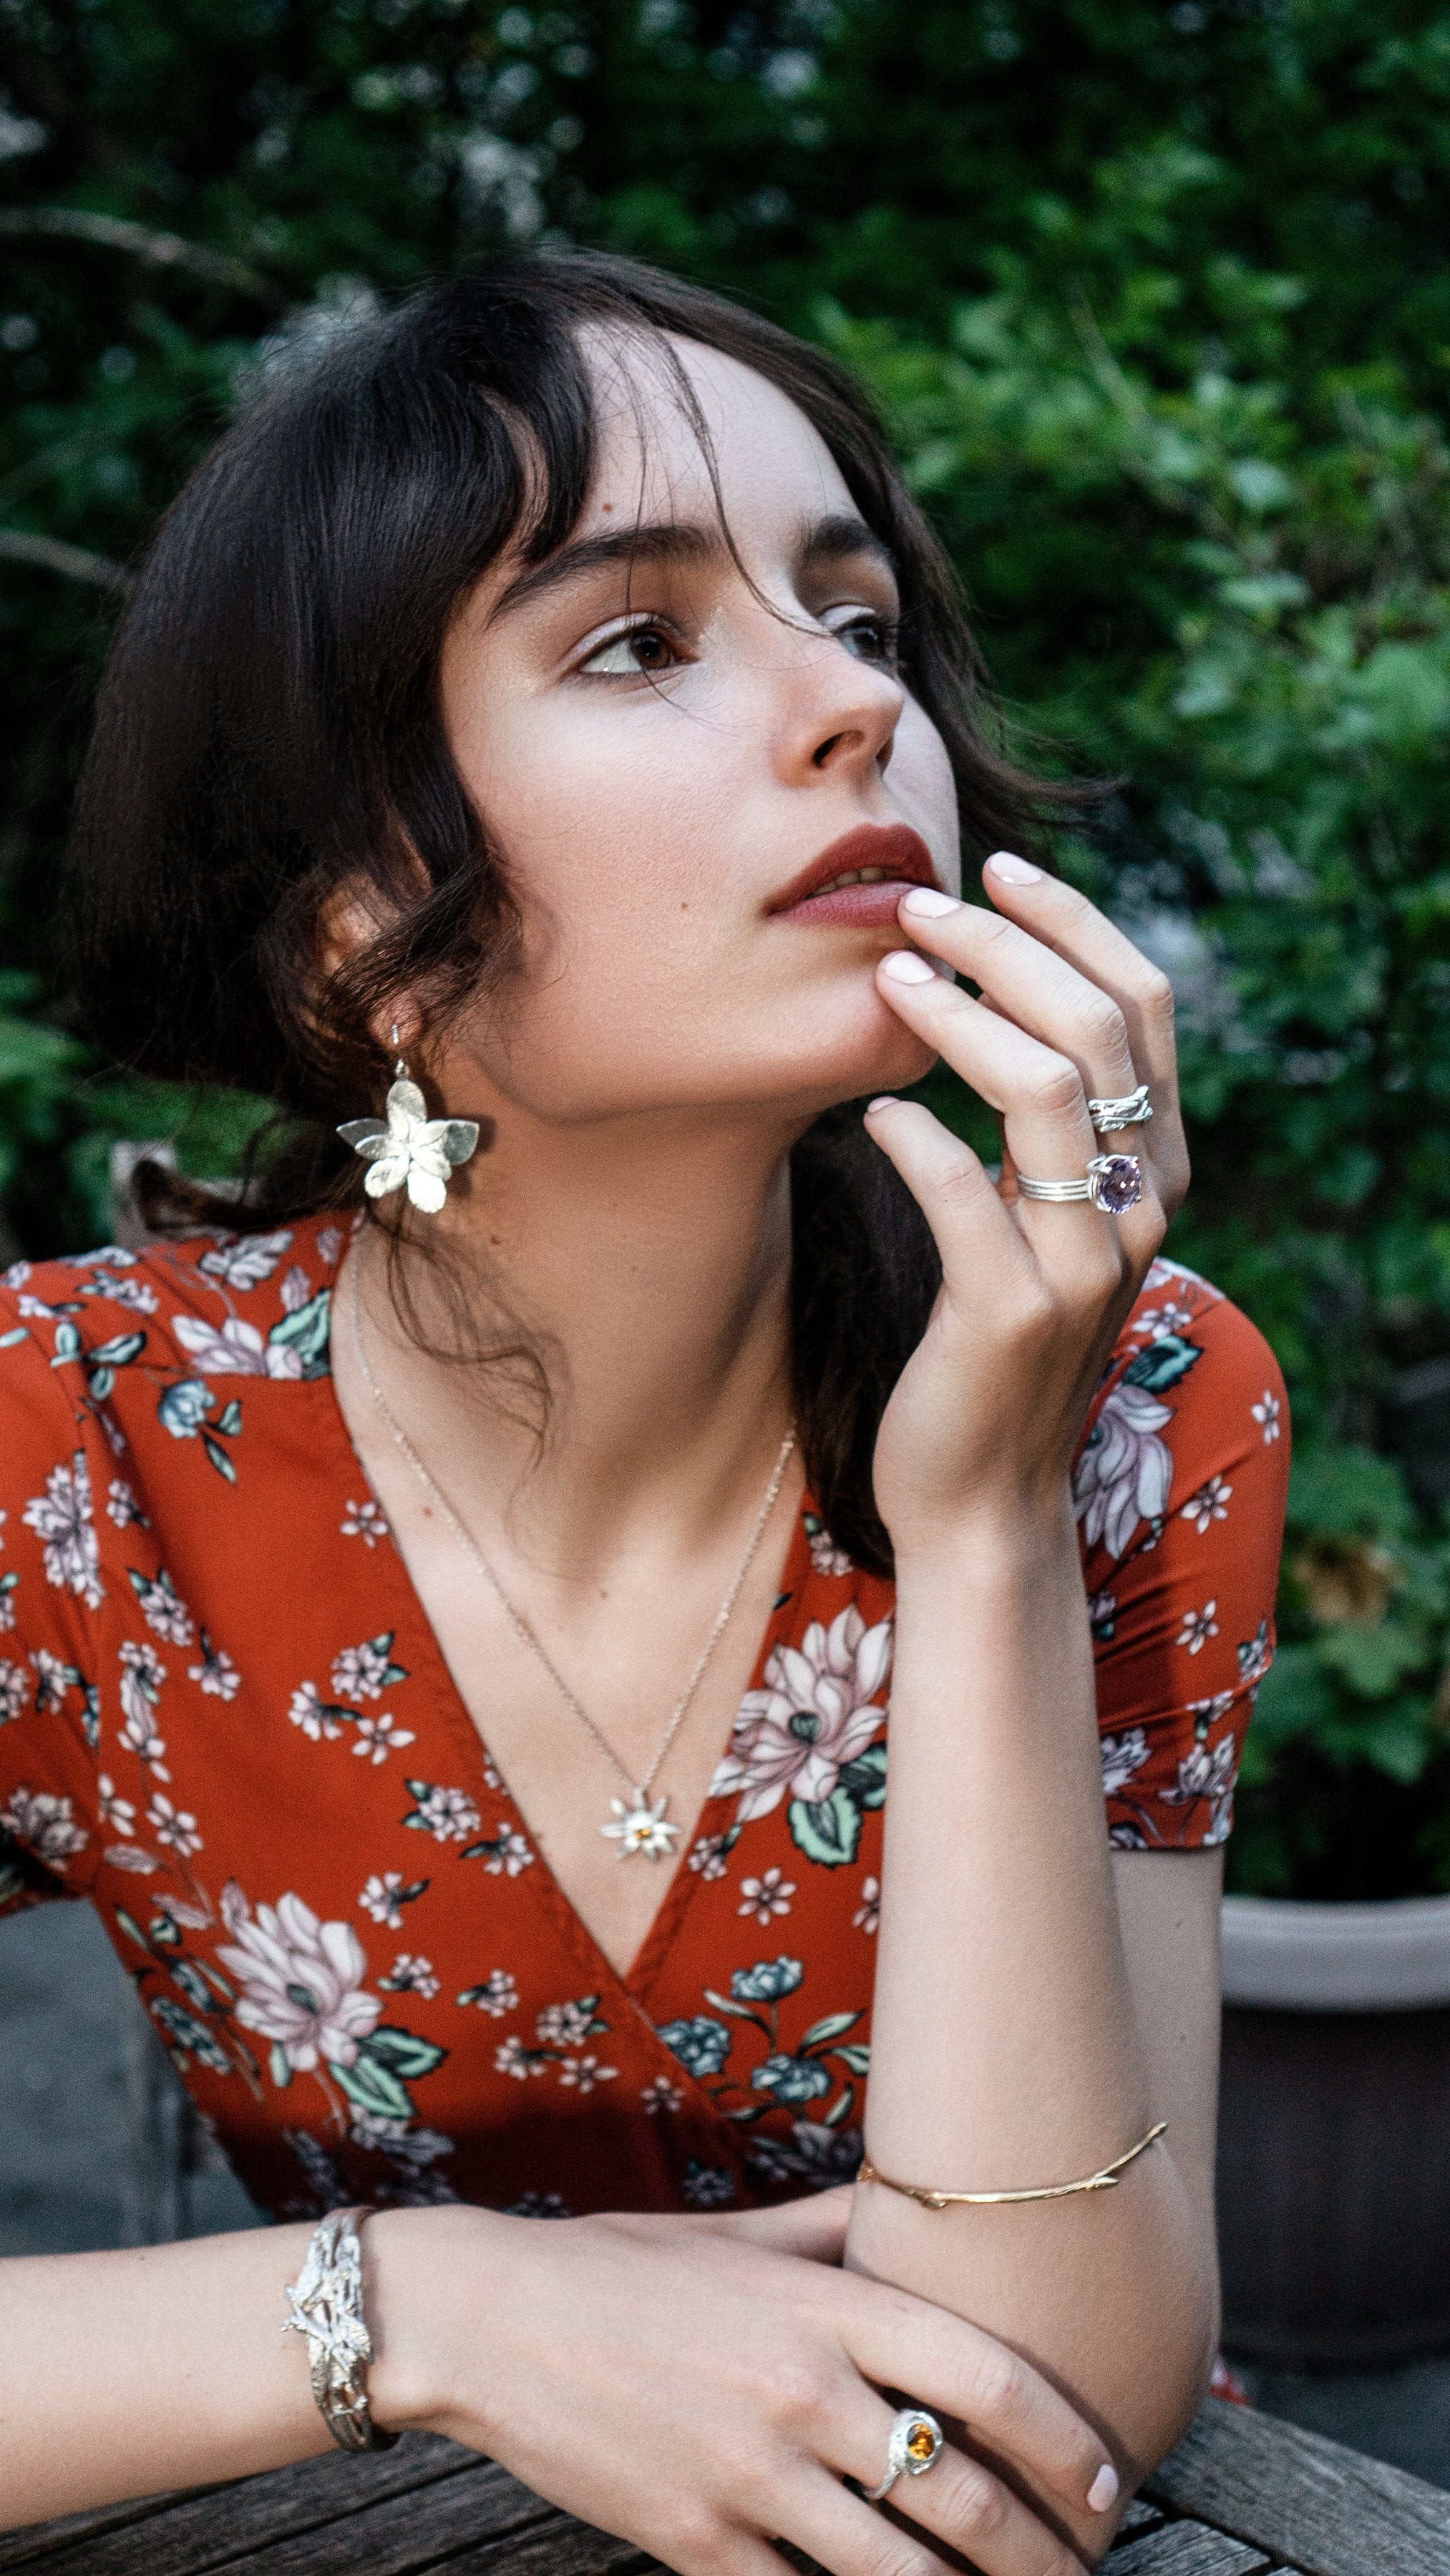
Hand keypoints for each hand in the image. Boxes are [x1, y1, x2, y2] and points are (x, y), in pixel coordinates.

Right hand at [370, 2193, 1116, 2575]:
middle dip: (1044, 2553)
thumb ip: (839, 2228)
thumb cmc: (620, 2268)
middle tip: (1082, 2573)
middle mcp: (800, 2392)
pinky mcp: (696, 2545)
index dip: (1066, 2440)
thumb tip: (918, 2206)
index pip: (987, 2377)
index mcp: (823, 2306)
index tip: (1107, 2483)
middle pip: (965, 2495)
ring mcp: (748, 2477)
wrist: (487, 2321)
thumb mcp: (740, 2234)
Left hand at [865, 854, 1185, 1556]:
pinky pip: (962, 1189)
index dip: (1074, 922)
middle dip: (1004, 944)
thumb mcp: (1041, 1222)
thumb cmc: (990, 1342)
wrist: (978, 1495)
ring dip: (958, 1015)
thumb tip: (988, 989)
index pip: (1141, 1005)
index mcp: (1153, 1166)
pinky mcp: (1011, 1313)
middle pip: (1094, 1026)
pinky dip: (910, 1135)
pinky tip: (869, 1115)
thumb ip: (1043, 1127)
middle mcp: (1138, 1205)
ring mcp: (1082, 1263)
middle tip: (915, 905)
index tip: (997, 867)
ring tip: (887, 979)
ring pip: (1041, 1090)